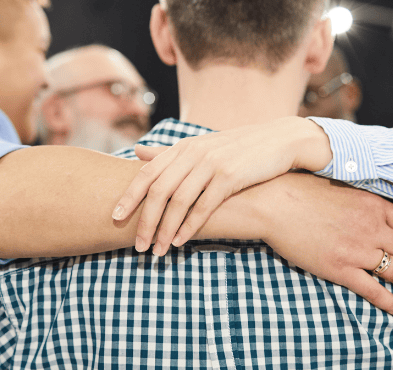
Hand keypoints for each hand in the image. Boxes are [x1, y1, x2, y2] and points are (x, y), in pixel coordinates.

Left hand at [113, 116, 332, 254]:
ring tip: (156, 251)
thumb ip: (169, 152)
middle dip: (145, 221)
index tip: (114, 218)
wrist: (278, 141)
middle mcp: (193, 153)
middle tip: (137, 246)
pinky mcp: (230, 177)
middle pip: (158, 190)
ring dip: (165, 230)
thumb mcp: (201, 146)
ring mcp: (211, 164)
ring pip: (178, 202)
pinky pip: (203, 206)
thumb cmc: (237, 148)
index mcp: (183, 147)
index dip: (129, 196)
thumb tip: (137, 152)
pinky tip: (179, 242)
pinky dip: (189, 227)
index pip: (147, 173)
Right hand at [253, 173, 392, 315]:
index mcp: (374, 205)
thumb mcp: (343, 188)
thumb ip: (364, 202)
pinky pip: (372, 289)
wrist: (276, 203)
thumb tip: (377, 212)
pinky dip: (389, 301)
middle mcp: (372, 228)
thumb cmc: (303, 191)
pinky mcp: (340, 269)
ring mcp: (357, 250)